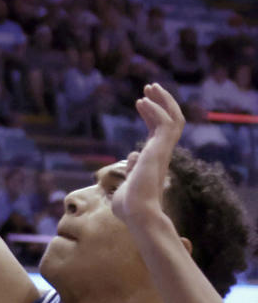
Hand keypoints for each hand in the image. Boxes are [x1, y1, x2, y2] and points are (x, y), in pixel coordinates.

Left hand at [111, 83, 184, 229]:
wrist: (137, 215)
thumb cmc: (130, 206)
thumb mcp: (129, 183)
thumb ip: (132, 169)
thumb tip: (132, 156)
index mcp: (155, 159)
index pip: (158, 131)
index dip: (152, 114)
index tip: (141, 102)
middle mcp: (162, 153)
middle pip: (170, 120)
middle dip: (161, 102)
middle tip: (149, 87)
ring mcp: (163, 152)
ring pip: (173, 118)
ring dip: (162, 101)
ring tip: (149, 87)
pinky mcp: (161, 151)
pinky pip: (166, 124)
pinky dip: (156, 110)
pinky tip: (143, 102)